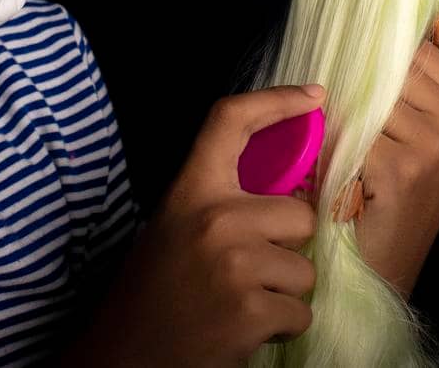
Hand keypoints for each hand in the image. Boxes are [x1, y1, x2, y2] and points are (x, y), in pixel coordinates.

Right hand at [66, 84, 323, 366]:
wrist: (124, 356)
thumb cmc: (153, 290)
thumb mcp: (175, 226)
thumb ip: (222, 201)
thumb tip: (289, 185)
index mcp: (191, 190)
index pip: (231, 121)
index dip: (278, 101)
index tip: (314, 97)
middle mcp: (214, 218)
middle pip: (300, 212)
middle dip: (289, 244)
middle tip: (254, 267)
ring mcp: (234, 264)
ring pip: (305, 268)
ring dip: (284, 291)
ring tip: (243, 302)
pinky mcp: (250, 311)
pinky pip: (301, 310)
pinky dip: (281, 326)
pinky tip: (245, 330)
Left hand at [336, 15, 438, 298]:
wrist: (382, 268)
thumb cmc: (386, 198)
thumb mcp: (409, 139)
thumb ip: (402, 92)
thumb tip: (367, 33)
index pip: (419, 53)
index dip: (380, 61)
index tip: (356, 74)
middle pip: (391, 73)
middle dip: (358, 96)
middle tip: (351, 135)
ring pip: (367, 101)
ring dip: (344, 126)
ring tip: (349, 160)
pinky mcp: (405, 169)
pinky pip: (351, 133)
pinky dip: (336, 151)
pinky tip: (344, 179)